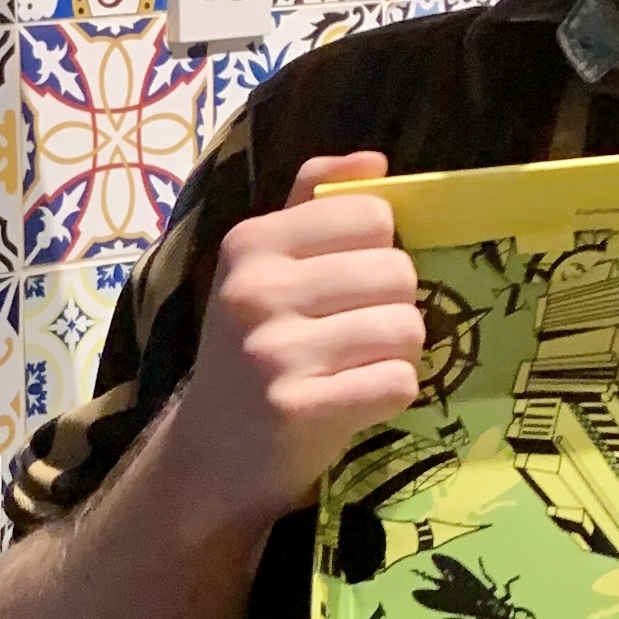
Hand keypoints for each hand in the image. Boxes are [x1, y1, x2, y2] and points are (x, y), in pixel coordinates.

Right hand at [161, 151, 424, 545]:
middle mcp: (256, 290)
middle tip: (359, 335)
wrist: (211, 456)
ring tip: (358, 368)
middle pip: (398, 272)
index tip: (352, 285)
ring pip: (406, 328)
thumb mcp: (262, 269)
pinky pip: (397, 382)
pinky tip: (357, 401)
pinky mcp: (298, 409)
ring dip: (398, 354)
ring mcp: (274, 352)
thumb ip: (312, 204)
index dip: (380, 252)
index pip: (371, 215)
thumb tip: (374, 161)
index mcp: (252, 242)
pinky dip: (392, 395)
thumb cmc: (251, 353)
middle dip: (396, 306)